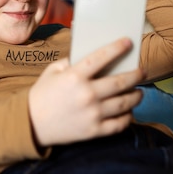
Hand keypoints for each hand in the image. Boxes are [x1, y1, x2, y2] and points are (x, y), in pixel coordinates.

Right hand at [28, 37, 143, 146]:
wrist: (31, 124)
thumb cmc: (42, 95)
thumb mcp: (52, 71)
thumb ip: (71, 61)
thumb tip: (92, 54)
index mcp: (74, 77)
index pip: (101, 58)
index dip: (117, 48)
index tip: (129, 42)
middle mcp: (86, 95)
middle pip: (121, 82)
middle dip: (135, 74)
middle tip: (141, 71)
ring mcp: (92, 114)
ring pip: (125, 103)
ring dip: (136, 96)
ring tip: (138, 92)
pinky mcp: (94, 131)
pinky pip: (119, 124)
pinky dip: (128, 117)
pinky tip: (128, 111)